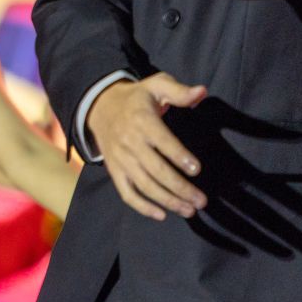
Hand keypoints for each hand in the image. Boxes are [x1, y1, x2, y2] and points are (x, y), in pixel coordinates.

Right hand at [85, 73, 208, 219]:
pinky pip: (127, 193)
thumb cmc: (136, 98)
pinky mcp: (114, 171)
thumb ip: (179, 91)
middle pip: (156, 170)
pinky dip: (142, 207)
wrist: (100, 107)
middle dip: (180, 188)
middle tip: (201, 201)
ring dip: (168, 201)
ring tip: (189, 210)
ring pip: (144, 185)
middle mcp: (130, 142)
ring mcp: (121, 159)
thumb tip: (202, 92)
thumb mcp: (156, 86)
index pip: (162, 142)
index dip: (179, 156)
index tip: (196, 169)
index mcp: (142, 120)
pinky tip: (162, 215)